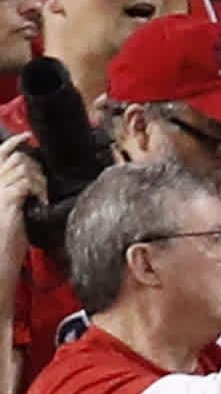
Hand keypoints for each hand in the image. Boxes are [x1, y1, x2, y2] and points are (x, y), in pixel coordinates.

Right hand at [0, 133, 43, 264]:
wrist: (1, 256)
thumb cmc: (8, 237)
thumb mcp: (13, 208)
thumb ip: (17, 191)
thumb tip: (33, 179)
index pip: (0, 154)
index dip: (13, 142)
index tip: (26, 136)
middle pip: (18, 158)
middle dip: (37, 167)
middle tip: (43, 186)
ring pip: (24, 168)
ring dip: (40, 180)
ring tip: (42, 197)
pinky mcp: (6, 200)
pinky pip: (27, 182)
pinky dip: (39, 190)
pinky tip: (42, 202)